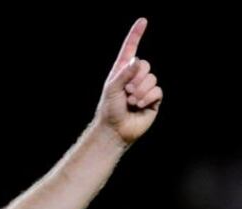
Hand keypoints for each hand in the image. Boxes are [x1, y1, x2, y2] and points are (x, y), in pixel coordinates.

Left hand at [97, 18, 162, 144]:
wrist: (116, 129)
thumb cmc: (109, 109)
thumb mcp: (112, 88)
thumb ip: (123, 73)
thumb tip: (137, 60)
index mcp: (121, 71)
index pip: (130, 49)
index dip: (136, 35)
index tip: (143, 21)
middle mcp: (134, 77)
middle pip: (145, 65)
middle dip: (135, 79)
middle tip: (126, 93)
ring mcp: (145, 87)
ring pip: (152, 78)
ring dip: (140, 91)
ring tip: (130, 102)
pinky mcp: (154, 98)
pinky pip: (157, 90)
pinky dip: (147, 98)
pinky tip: (139, 106)